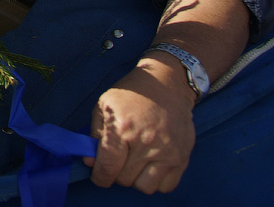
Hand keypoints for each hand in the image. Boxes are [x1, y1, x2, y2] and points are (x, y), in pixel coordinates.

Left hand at [85, 59, 196, 193]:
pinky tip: (150, 166)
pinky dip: (156, 181)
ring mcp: (167, 152)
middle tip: (118, 160)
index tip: (98, 176)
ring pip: (145, 187)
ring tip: (135, 163)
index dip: (99, 177)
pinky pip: (166, 187)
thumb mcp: (104, 106)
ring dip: (136, 179)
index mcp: (123, 129)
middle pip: (124, 179)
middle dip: (116, 173)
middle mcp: (146, 143)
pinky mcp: (182, 158)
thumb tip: (90, 163)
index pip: (108, 167)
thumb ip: (95, 135)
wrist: (167, 85)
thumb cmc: (132, 95)